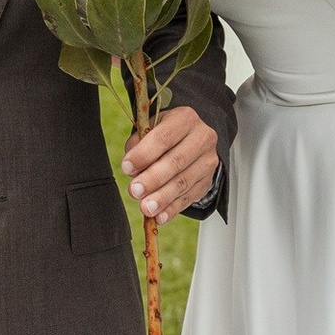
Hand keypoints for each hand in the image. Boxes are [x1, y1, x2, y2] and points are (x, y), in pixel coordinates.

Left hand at [121, 106, 218, 223]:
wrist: (193, 137)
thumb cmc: (165, 132)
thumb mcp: (151, 126)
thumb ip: (138, 143)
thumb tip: (132, 168)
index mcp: (185, 118)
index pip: (164, 137)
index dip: (144, 154)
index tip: (126, 167)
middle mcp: (202, 138)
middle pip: (176, 161)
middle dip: (153, 179)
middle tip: (135, 191)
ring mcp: (208, 161)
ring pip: (184, 182)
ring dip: (162, 198)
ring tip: (146, 207)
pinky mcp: (208, 180)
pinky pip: (189, 197)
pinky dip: (173, 209)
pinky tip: (160, 216)